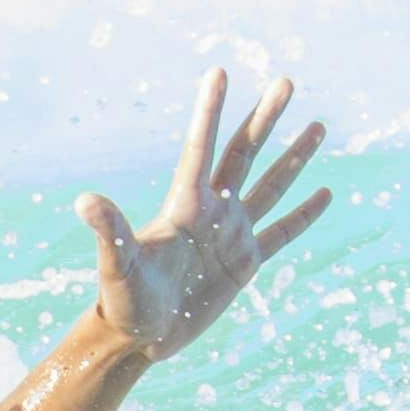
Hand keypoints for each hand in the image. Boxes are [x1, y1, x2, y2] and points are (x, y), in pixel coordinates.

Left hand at [80, 70, 332, 364]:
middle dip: (265, 118)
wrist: (139, 338)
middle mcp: (211, 211)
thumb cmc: (123, 301)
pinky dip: (304, 215)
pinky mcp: (245, 263)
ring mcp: (231, 235)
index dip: (210, 110)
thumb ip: (109, 231)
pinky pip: (282, 233)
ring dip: (294, 157)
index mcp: (184, 204)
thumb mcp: (118, 265)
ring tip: (319, 126)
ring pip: (271, 186)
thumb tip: (84, 201)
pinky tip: (324, 194)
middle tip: (286, 81)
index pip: (202, 146)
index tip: (219, 71)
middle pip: (244, 153)